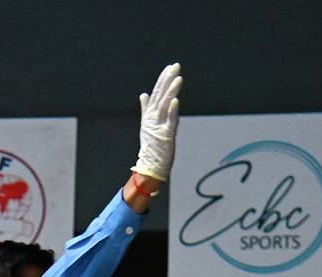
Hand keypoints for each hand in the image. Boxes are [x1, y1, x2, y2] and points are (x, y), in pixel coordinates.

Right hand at [132, 62, 181, 181]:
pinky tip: (176, 100)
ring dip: (171, 91)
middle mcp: (153, 118)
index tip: (169, 67)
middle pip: (161, 95)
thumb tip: (143, 94)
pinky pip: (170, 121)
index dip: (163, 80)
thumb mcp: (146, 124)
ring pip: (165, 105)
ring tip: (178, 78)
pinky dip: (172, 110)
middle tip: (175, 66)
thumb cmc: (151, 146)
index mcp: (149, 114)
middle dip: (168, 80)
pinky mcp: (166, 135)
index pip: (157, 93)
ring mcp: (159, 126)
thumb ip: (146, 108)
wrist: (150, 165)